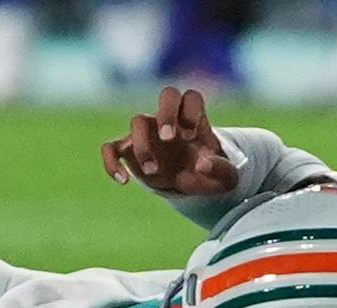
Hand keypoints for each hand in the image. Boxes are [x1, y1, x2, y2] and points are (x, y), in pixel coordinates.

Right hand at [101, 86, 238, 194]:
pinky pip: (111, 148)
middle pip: (167, 95)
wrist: (193, 183)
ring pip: (137, 121)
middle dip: (167, 114)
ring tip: (153, 172)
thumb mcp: (225, 178)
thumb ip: (220, 169)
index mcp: (194, 119)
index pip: (191, 98)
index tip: (192, 136)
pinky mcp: (129, 150)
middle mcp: (171, 119)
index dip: (191, 112)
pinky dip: (112, 163)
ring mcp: (148, 133)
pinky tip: (123, 181)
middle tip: (169, 138)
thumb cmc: (210, 173)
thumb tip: (202, 164)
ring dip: (144, 146)